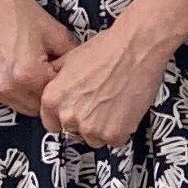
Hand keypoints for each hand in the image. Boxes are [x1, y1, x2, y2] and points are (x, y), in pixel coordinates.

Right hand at [0, 0, 75, 118]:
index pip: (56, 97)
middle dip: (47, 94)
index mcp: (28, 75)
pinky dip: (15, 90)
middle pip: (38, 108)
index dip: (64, 87)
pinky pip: (5, 98)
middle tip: (51, 72)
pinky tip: (17, 69)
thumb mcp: (54, 31)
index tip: (66, 75)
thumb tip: (79, 70)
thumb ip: (71, 55)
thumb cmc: (15, 9)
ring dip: (31, 95)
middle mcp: (7, 87)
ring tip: (34, 70)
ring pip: (21, 106)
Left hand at [40, 14, 170, 152]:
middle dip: (85, 121)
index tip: (76, 111)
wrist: (135, 48)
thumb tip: (54, 86)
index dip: (65, 116)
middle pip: (74, 131)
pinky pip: (115, 140)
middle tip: (100, 102)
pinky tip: (125, 109)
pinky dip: (121, 129)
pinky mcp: (113, 134)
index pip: (51, 123)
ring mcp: (91, 128)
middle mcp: (68, 116)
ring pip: (94, 139)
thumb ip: (56, 80)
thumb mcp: (69, 59)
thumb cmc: (106, 49)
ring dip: (103, 127)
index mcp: (53, 99)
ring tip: (114, 103)